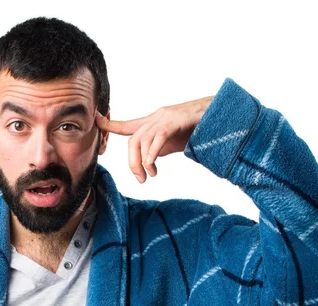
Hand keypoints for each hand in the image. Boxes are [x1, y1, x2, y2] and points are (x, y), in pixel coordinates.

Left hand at [95, 96, 213, 182]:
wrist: (221, 114)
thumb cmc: (199, 128)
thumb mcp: (174, 142)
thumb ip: (160, 149)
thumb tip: (149, 162)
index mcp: (154, 121)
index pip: (126, 125)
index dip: (109, 124)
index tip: (95, 121)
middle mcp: (157, 117)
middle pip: (132, 139)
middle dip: (132, 162)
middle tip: (140, 179)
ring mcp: (166, 117)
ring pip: (142, 140)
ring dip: (142, 162)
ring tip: (151, 174)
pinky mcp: (177, 120)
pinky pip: (157, 137)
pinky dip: (152, 153)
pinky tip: (152, 165)